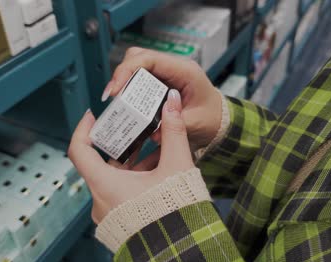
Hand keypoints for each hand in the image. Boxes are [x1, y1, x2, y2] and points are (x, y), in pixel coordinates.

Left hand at [68, 90, 194, 222]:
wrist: (181, 249)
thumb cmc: (175, 213)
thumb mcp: (176, 166)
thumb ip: (174, 132)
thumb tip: (172, 104)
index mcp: (105, 185)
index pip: (79, 150)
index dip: (83, 128)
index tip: (93, 115)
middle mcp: (100, 200)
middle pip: (101, 163)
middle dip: (121, 145)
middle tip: (134, 130)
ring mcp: (108, 213)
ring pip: (113, 179)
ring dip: (131, 164)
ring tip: (153, 151)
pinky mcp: (118, 221)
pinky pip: (119, 194)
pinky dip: (133, 180)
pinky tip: (155, 172)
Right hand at [102, 47, 222, 150]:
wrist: (218, 121)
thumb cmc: (211, 118)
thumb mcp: (196, 124)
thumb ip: (175, 126)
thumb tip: (153, 133)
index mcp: (184, 70)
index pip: (149, 59)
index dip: (127, 71)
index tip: (115, 90)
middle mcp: (173, 68)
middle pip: (137, 58)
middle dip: (121, 76)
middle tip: (111, 97)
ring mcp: (165, 74)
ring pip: (136, 67)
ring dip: (123, 83)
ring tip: (115, 103)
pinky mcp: (159, 84)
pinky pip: (139, 80)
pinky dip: (129, 91)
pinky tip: (124, 106)